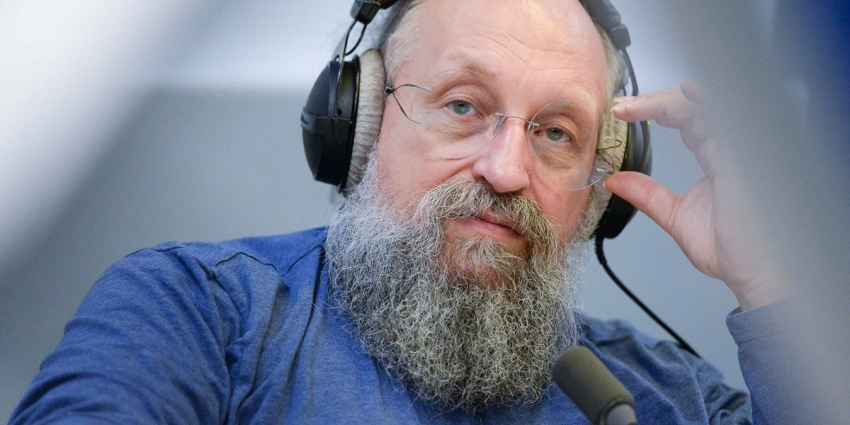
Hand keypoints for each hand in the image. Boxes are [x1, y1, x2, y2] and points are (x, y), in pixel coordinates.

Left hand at [606, 82, 787, 310]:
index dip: (655, 108)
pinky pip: (724, 119)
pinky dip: (696, 108)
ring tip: (633, 107)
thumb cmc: (734, 252)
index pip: (687, 118)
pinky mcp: (749, 157)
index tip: (620, 112)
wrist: (757, 276)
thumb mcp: (676, 217)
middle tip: (621, 107)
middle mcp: (733, 147)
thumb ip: (647, 195)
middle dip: (656, 98)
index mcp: (719, 157)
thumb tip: (614, 181)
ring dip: (668, 100)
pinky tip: (672, 106)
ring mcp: (743, 150)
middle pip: (697, 102)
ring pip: (709, 104)